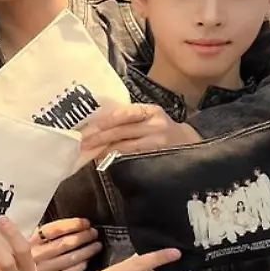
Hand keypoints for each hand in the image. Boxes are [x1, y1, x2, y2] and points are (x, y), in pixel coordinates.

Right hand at [32, 218, 101, 270]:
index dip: (72, 225)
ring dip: (86, 251)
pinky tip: (87, 262)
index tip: (86, 222)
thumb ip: (44, 232)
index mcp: (31, 239)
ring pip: (68, 259)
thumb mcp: (28, 236)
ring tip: (97, 246)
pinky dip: (78, 267)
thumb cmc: (22, 251)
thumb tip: (72, 224)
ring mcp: (41, 269)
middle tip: (94, 233)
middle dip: (83, 237)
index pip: (54, 229)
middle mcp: (35, 254)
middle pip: (64, 244)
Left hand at [81, 104, 199, 159]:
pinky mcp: (158, 158)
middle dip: (97, 137)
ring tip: (87, 152)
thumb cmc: (160, 129)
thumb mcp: (148, 117)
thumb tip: (95, 124)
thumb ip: (127, 118)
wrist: (189, 144)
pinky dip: (115, 158)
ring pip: (124, 146)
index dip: (102, 121)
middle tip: (80, 142)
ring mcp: (157, 143)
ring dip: (103, 150)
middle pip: (120, 130)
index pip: (123, 114)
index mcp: (150, 111)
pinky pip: (131, 158)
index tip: (85, 128)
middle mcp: (155, 125)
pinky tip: (103, 159)